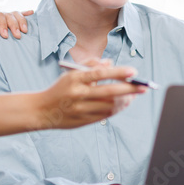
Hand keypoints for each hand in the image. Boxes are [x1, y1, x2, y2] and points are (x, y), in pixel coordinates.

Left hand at [0, 8, 32, 62]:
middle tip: (18, 36)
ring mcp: (0, 18)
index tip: (5, 36)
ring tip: (25, 31)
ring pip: (14, 14)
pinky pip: (15, 16)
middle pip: (8, 14)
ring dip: (21, 21)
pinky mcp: (5, 24)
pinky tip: (31, 13)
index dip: (4, 24)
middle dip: (14, 24)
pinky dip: (24, 14)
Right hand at [0, 60, 144, 139]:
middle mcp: (77, 94)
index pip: (100, 74)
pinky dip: (117, 109)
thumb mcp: (71, 73)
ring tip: (134, 95)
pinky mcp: (82, 121)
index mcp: (74, 78)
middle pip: (108, 91)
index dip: (118, 72)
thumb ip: (90, 64)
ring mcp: (80, 109)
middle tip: (142, 87)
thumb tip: (110, 63)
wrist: (41, 111)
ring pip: (109, 105)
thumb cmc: (60, 89)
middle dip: (129, 89)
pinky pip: (105, 115)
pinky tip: (124, 103)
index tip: (133, 71)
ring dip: (125, 100)